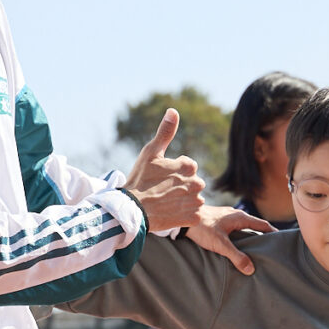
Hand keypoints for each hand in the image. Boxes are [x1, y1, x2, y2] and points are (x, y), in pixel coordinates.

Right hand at [122, 109, 205, 232]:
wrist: (132, 210)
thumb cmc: (140, 179)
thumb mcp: (150, 152)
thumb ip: (165, 132)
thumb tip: (173, 110)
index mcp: (188, 166)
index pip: (189, 167)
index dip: (174, 172)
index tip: (160, 178)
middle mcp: (196, 183)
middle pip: (193, 183)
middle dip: (181, 186)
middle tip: (162, 191)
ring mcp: (195, 201)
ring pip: (194, 199)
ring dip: (184, 201)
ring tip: (166, 203)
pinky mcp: (194, 218)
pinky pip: (195, 215)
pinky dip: (186, 215)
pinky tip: (171, 213)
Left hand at [185, 203, 273, 275]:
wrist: (182, 218)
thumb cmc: (202, 228)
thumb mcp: (220, 244)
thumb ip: (236, 256)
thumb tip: (251, 269)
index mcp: (240, 217)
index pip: (263, 225)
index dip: (273, 233)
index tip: (282, 241)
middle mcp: (235, 215)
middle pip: (255, 226)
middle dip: (263, 236)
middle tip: (271, 248)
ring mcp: (227, 216)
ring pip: (244, 227)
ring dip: (250, 236)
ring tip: (255, 249)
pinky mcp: (219, 220)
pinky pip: (235, 228)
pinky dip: (240, 235)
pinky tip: (236, 244)